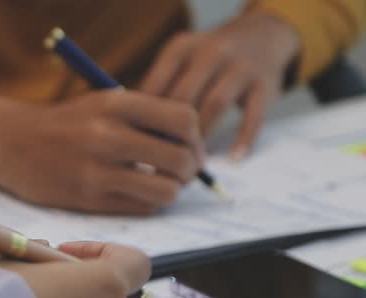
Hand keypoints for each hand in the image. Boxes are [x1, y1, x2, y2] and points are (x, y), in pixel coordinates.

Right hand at [0, 85, 202, 214]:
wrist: (11, 143)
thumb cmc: (65, 123)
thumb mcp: (103, 103)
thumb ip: (144, 116)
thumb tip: (192, 143)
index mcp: (116, 103)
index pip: (184, 119)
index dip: (196, 137)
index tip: (190, 145)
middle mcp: (108, 135)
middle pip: (180, 158)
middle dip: (189, 169)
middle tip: (183, 171)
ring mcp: (97, 170)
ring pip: (165, 190)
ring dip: (171, 190)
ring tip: (161, 185)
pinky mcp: (88, 198)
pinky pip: (141, 207)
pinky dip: (148, 203)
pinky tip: (137, 194)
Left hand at [141, 12, 299, 159]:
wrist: (260, 35)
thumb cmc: (205, 62)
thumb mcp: (180, 60)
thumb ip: (160, 89)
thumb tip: (136, 132)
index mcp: (181, 48)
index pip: (155, 85)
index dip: (145, 118)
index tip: (140, 143)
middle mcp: (210, 52)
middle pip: (184, 96)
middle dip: (171, 130)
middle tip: (163, 157)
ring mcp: (240, 66)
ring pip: (215, 105)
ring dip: (201, 135)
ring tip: (191, 160)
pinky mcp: (265, 83)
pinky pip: (254, 115)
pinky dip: (244, 139)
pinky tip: (234, 158)